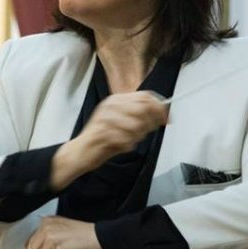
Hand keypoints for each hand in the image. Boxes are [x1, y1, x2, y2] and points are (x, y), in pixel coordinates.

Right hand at [51, 91, 167, 189]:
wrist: (81, 152)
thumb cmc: (103, 139)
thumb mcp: (122, 122)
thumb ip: (139, 116)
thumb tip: (161, 114)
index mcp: (116, 100)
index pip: (145, 96)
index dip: (160, 107)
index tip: (167, 119)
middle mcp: (111, 105)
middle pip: (143, 108)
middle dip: (150, 123)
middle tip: (145, 133)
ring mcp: (106, 117)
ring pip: (137, 125)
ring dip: (137, 137)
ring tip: (128, 140)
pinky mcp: (102, 132)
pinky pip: (126, 139)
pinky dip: (127, 145)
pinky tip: (120, 146)